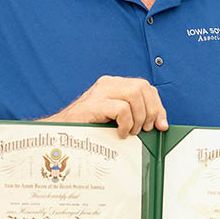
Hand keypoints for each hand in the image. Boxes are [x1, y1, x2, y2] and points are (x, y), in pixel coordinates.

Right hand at [46, 76, 167, 137]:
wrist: (59, 134)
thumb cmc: (87, 129)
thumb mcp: (113, 119)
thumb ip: (133, 116)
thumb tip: (159, 125)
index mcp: (113, 85)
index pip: (145, 87)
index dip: (158, 106)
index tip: (160, 125)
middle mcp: (107, 84)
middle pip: (143, 87)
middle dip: (152, 111)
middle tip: (145, 130)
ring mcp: (99, 92)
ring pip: (135, 94)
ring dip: (139, 118)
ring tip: (130, 131)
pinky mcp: (94, 104)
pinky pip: (122, 108)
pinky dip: (126, 123)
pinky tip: (119, 132)